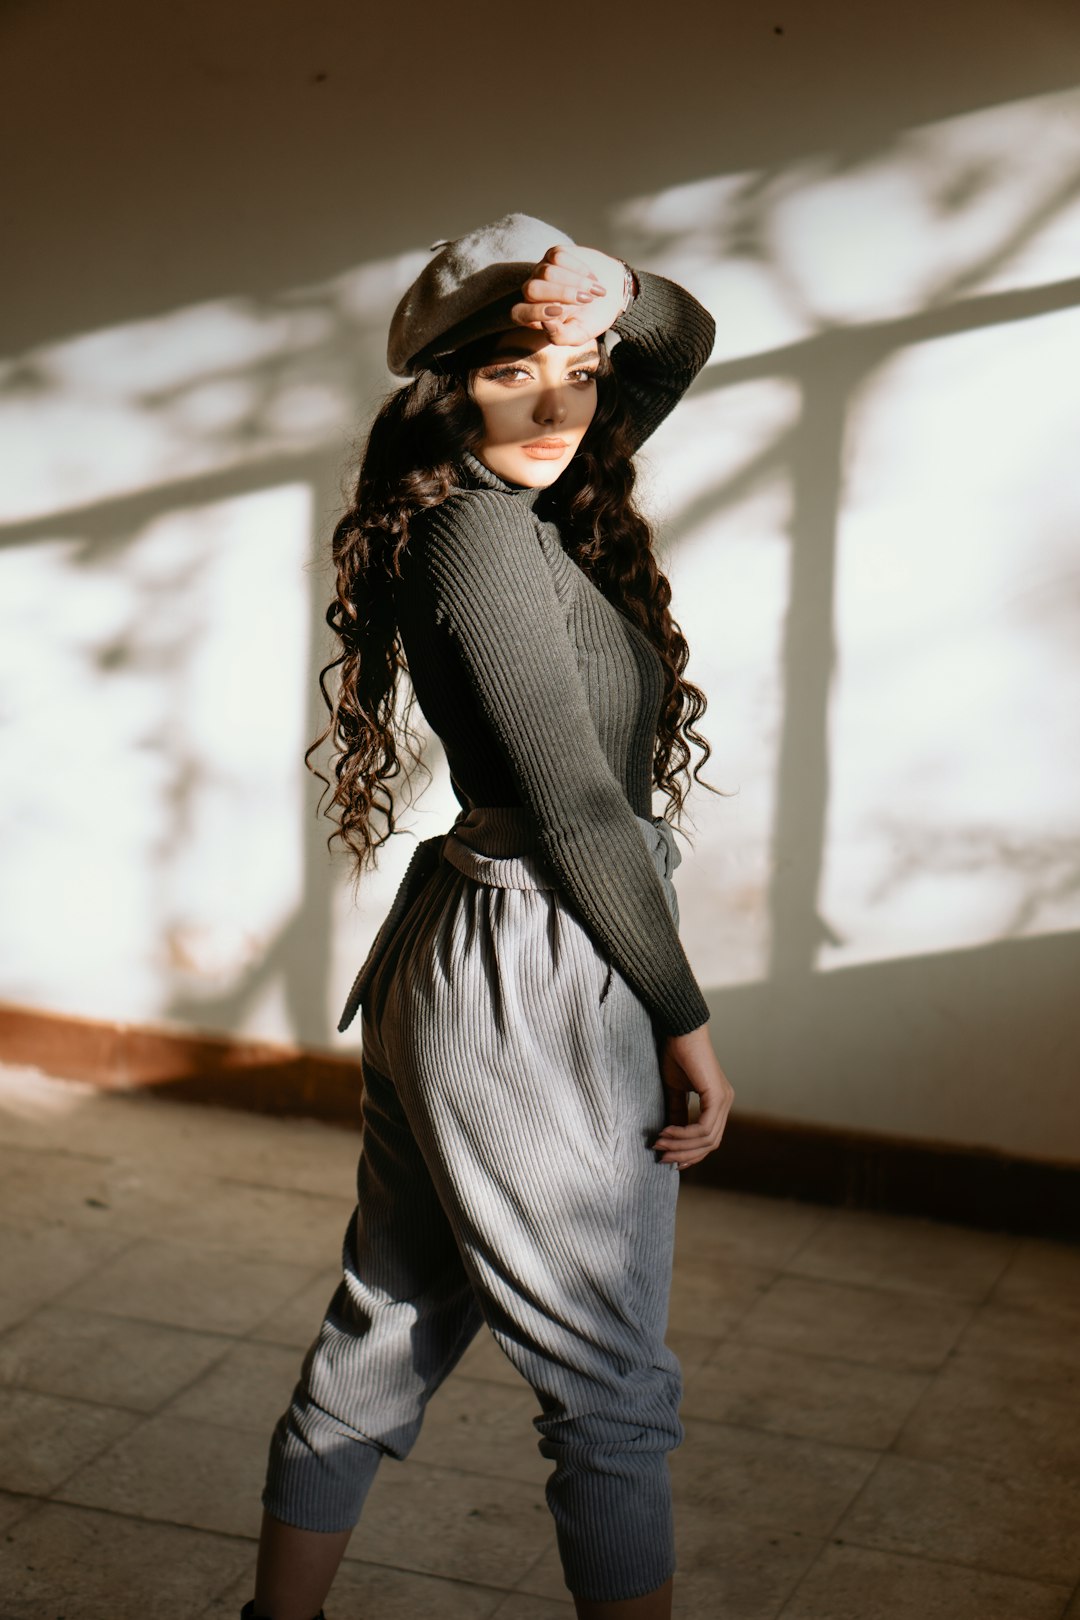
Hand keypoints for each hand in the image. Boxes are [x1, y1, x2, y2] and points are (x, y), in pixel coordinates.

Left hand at [510, 244, 629, 344]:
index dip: (535, 312)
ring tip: (595, 292)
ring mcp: (542, 271)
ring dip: (576, 283)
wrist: (612, 294)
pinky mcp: (553, 255)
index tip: (560, 312)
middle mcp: (533, 293)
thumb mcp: (579, 334)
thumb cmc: (592, 318)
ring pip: (547, 273)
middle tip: (586, 300)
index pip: (518, 313)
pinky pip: (559, 257)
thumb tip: (545, 324)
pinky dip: (579, 268)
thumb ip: (561, 337)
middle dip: (561, 294)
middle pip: (532, 289)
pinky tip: (591, 278)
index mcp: (534, 316)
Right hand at [653, 1024, 733, 1169]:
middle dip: (684, 1153)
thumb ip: (677, 1113)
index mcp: (718, 1101)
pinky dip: (683, 1134)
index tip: (670, 1160)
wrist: (680, 1030)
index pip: (709, 1138)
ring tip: (659, 1144)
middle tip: (661, 1157)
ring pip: (706, 1138)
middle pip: (710, 1143)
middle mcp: (725, 1102)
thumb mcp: (674, 1090)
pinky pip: (702, 1127)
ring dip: (680, 1146)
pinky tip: (666, 1132)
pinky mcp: (717, 1096)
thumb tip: (670, 1137)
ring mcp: (724, 1099)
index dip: (691, 1153)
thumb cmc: (677, 1054)